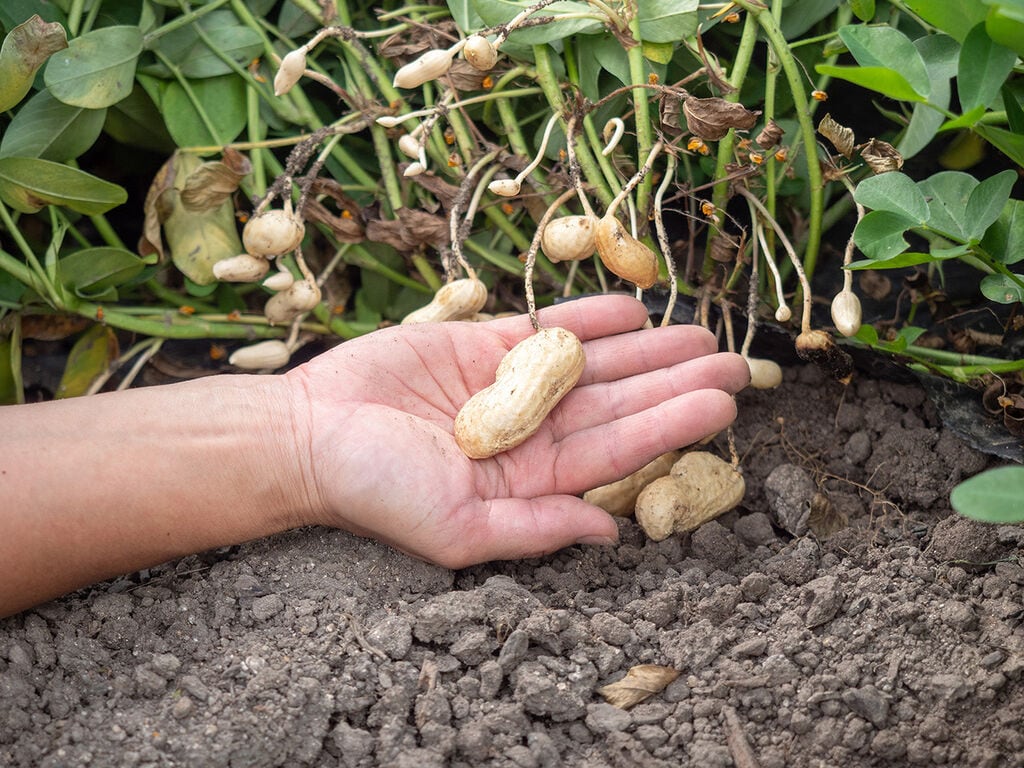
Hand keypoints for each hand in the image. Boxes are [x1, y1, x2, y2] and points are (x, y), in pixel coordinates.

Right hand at [284, 295, 749, 567]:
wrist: (308, 434)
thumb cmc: (376, 490)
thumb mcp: (458, 528)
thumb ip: (536, 531)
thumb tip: (612, 534)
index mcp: (532, 481)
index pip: (617, 450)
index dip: (671, 424)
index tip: (722, 402)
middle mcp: (531, 433)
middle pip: (619, 403)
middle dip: (676, 381)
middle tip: (737, 361)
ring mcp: (509, 385)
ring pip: (594, 363)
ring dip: (647, 348)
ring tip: (701, 331)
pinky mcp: (481, 345)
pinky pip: (544, 328)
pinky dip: (585, 317)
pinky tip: (632, 308)